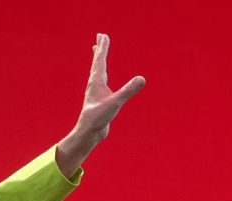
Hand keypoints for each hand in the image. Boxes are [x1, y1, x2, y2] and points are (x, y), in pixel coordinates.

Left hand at [56, 34, 144, 177]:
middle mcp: (95, 85)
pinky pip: (101, 82)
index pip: (100, 60)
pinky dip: (102, 75)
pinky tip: (104, 79)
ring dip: (99, 61)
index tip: (103, 36)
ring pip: (98, 72)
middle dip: (100, 49)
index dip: (103, 48)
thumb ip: (128, 90)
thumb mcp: (115, 103)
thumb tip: (141, 79)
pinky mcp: (100, 100)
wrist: (89, 133)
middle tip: (100, 37)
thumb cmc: (98, 118)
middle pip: (97, 62)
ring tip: (98, 54)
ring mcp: (96, 92)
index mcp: (96, 82)